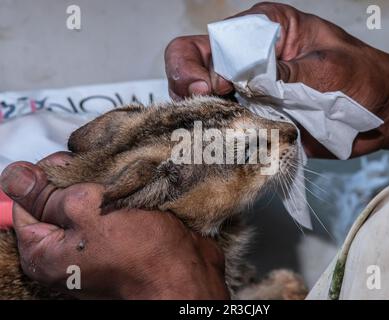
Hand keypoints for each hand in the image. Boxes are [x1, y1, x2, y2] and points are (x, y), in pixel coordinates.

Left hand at [0, 153, 228, 299]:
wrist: (186, 272)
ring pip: (86, 197)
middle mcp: (65, 249)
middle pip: (57, 197)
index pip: (26, 200)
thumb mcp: (86, 213)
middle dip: (78, 180)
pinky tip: (131, 187)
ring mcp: (93, 242)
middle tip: (103, 180)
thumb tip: (15, 176)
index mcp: (45, 251)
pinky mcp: (117, 234)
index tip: (74, 169)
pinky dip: (117, 191)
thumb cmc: (141, 251)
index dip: (47, 177)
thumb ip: (48, 195)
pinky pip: (108, 204)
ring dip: (102, 184)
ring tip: (121, 181)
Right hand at [165, 2, 388, 158]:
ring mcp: (249, 89)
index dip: (202, 65)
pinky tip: (224, 140)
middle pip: (195, 66)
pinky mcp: (256, 116)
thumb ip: (285, 74)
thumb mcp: (326, 68)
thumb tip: (244, 82)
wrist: (381, 113)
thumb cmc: (363, 77)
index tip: (216, 89)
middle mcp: (249, 57)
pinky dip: (220, 134)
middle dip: (190, 88)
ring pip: (203, 99)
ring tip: (215, 126)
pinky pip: (226, 125)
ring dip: (202, 113)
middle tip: (206, 107)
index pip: (213, 40)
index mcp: (264, 30)